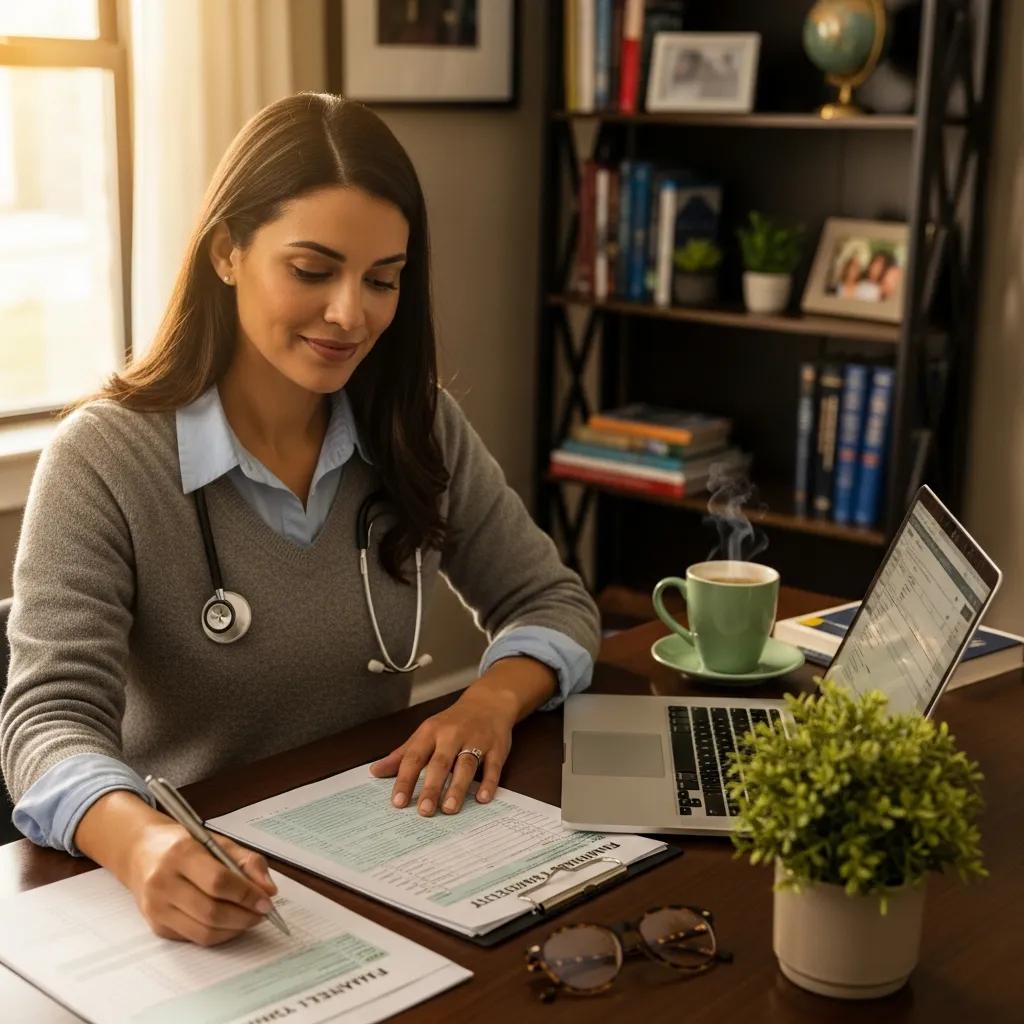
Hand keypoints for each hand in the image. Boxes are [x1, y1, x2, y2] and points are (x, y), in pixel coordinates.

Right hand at [124, 820, 277, 945]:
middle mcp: (163, 882)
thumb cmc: (185, 845)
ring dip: (234, 929)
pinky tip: (231, 923)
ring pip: (203, 932)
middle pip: (211, 912)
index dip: (246, 895)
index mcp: (180, 853)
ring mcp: (156, 908)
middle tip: (263, 914)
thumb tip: (269, 890)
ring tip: (250, 919)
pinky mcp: (157, 926)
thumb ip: (248, 862)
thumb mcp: (218, 842)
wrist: (142, 853)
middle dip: (244, 917)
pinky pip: (194, 938)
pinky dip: (219, 934)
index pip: (218, 882)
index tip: (266, 901)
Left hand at [369, 688, 515, 815]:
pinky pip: (492, 766)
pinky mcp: (496, 747)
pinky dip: (488, 782)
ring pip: (466, 764)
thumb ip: (402, 755)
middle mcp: (452, 735)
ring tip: (449, 808)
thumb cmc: (452, 723)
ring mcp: (476, 740)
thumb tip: (375, 771)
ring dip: (458, 787)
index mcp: (431, 732)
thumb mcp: (425, 733)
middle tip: (424, 811)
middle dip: (432, 787)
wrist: (488, 703)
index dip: (405, 780)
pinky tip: (482, 798)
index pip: (415, 757)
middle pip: (440, 763)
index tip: (398, 803)